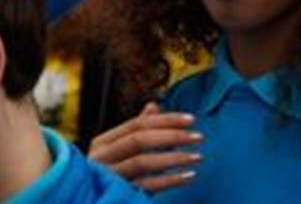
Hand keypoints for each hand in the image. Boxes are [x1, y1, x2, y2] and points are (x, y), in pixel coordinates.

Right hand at [88, 103, 202, 192]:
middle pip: (138, 140)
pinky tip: (188, 176)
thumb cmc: (111, 176)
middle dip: (171, 136)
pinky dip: (169, 180)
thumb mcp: (120, 152)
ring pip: (142, 162)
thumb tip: (154, 105)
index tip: (192, 120)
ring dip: (173, 158)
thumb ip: (136, 131)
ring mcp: (109, 177)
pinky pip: (147, 185)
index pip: (136, 124)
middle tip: (198, 136)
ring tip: (197, 156)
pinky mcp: (120, 193)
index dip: (165, 120)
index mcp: (102, 143)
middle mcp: (102, 157)